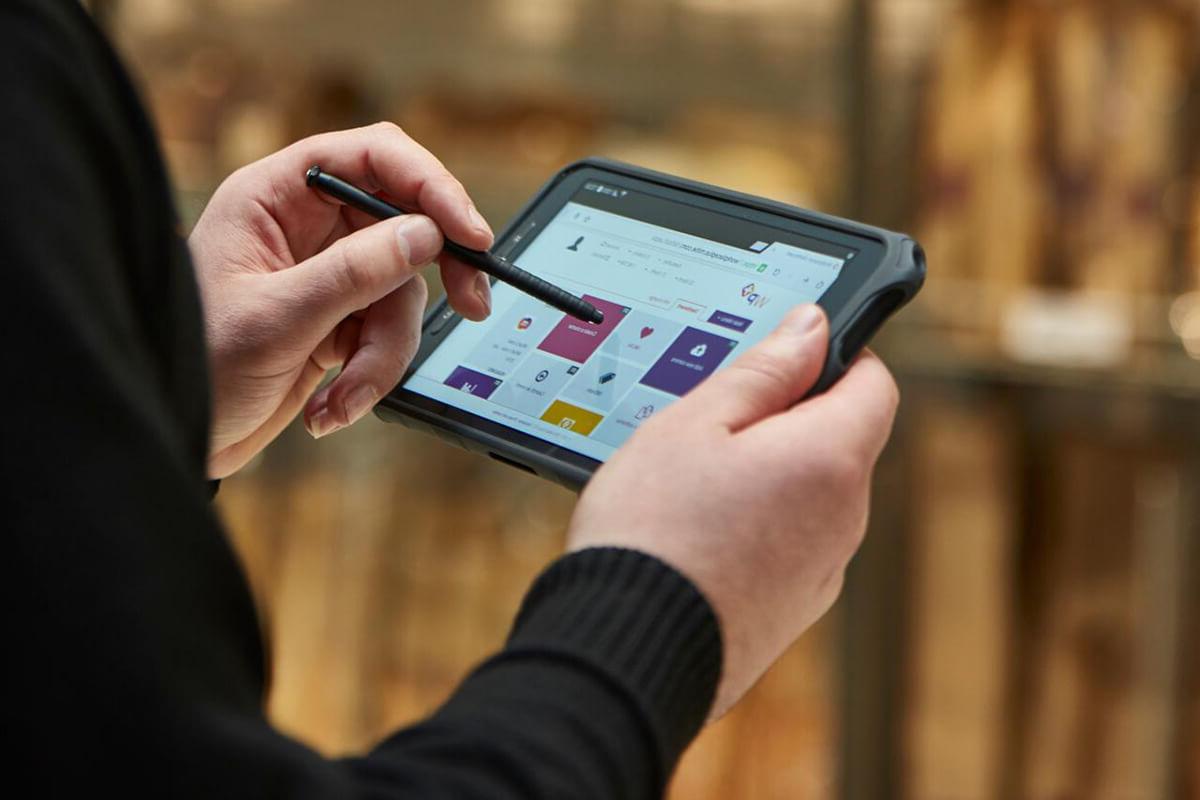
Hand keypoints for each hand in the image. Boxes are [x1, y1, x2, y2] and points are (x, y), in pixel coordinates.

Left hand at [190, 123, 493, 477]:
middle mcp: (308, 228)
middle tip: (472, 302)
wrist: (180, 435)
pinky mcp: (340, 322)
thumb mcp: (276, 319)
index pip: (372, 159)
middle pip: (404, 221)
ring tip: (342, 397)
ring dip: (383, 354)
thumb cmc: (197, 364)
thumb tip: (424, 235)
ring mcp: (328, 276)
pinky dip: (369, 377)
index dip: (428, 184)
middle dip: (436, 270)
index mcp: (276, 198)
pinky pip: (387, 336)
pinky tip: (328, 409)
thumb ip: (353, 273)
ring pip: (402, 293)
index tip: (468, 231)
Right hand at [567, 305, 897, 718]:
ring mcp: (822, 572)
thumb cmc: (653, 531)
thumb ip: (763, 370)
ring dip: (768, 473)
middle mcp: (844, 520)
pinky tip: (697, 532)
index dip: (834, 356)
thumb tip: (813, 328)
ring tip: (691, 484)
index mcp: (831, 461)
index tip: (780, 355)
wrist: (629, 652)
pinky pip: (790, 543)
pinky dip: (757, 524)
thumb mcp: (695, 423)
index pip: (873, 383)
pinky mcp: (793, 611)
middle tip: (711, 421)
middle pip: (840, 439)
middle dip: (787, 418)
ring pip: (811, 493)